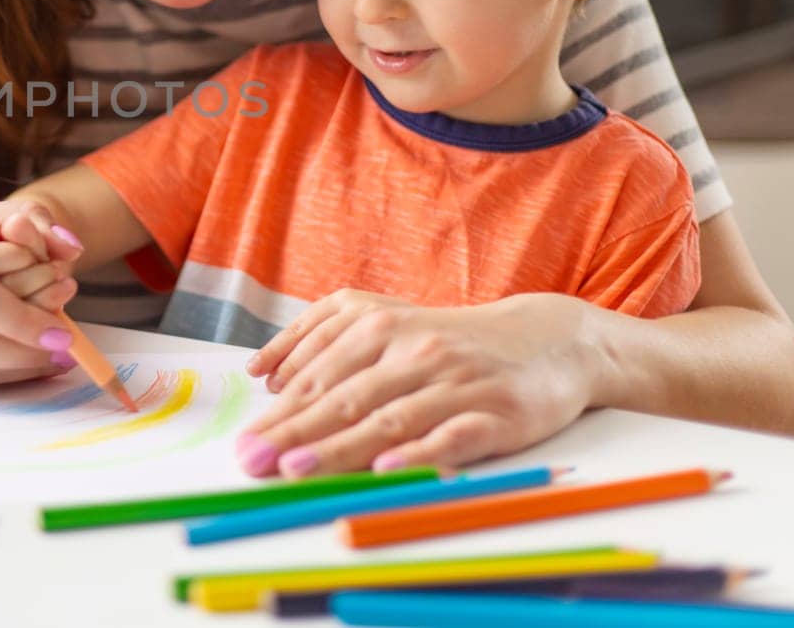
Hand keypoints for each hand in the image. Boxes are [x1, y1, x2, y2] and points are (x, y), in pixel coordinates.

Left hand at [235, 289, 599, 477]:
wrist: (547, 339)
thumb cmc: (451, 340)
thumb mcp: (388, 323)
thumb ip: (328, 342)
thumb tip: (265, 374)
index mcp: (381, 325)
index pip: (321, 373)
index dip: (280, 410)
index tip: (246, 441)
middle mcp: (415, 349)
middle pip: (345, 397)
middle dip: (294, 433)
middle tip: (253, 461)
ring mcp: (456, 383)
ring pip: (390, 418)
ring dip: (340, 447)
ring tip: (297, 469)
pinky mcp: (497, 414)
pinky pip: (451, 437)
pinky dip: (418, 454)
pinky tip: (386, 469)